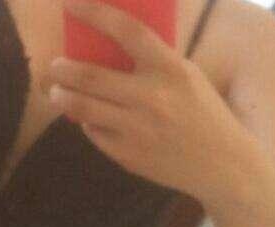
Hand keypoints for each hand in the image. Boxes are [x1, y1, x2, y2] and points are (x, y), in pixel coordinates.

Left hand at [47, 0, 248, 200]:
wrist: (221, 163)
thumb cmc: (201, 112)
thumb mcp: (185, 75)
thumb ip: (152, 61)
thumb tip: (106, 46)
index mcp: (170, 68)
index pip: (126, 31)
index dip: (95, 13)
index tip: (70, 3)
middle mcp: (151, 97)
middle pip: (91, 76)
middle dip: (63, 69)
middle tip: (53, 66)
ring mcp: (137, 129)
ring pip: (83, 108)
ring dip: (62, 97)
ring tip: (55, 92)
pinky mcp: (128, 155)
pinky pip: (95, 133)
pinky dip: (86, 123)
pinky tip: (87, 118)